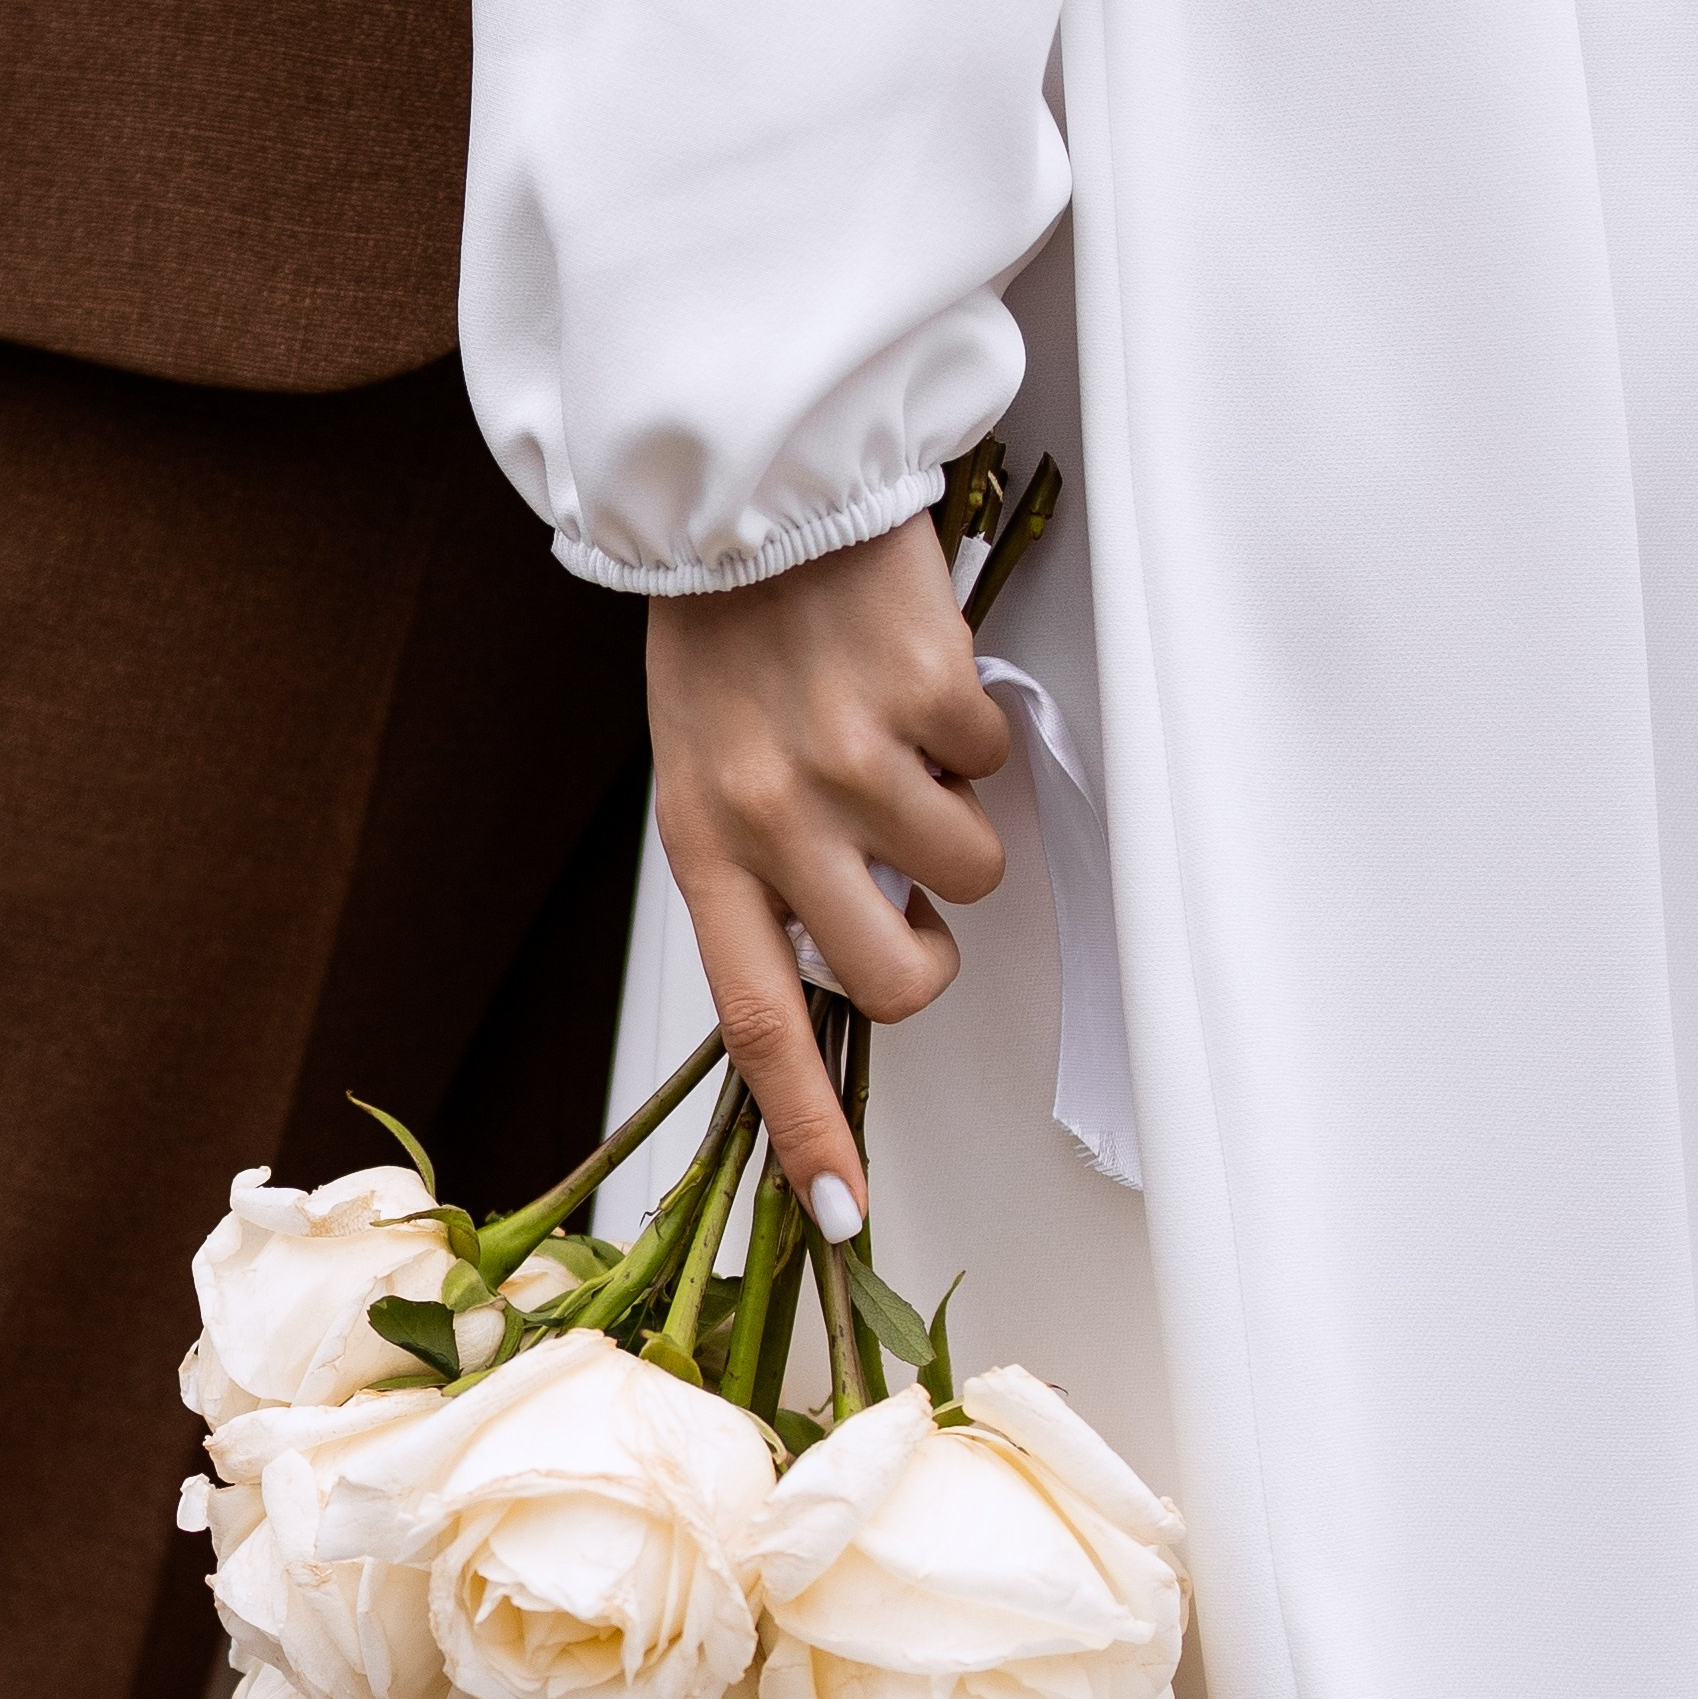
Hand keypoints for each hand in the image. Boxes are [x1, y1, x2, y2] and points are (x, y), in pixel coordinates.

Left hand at [645, 516, 1012, 1224]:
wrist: (749, 483)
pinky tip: (915, 675)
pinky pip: (993, 764)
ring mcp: (850, 755)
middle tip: (912, 892)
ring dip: (954, 819)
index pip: (756, 1020)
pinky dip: (976, 731)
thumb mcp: (706, 767)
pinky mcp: (923, 690)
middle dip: (929, 956)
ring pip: (968, 873)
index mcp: (704, 844)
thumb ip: (765, 867)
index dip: (805, 1125)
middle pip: (893, 977)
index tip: (845, 1215)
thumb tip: (863, 952)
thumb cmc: (727, 636)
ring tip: (894, 737)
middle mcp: (771, 812)